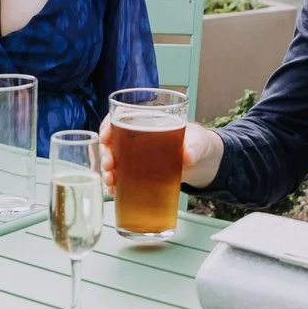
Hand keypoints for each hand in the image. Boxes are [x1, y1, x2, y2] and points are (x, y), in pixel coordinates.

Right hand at [97, 120, 222, 189]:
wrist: (202, 162)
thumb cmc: (197, 143)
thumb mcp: (198, 142)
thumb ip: (194, 147)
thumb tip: (188, 156)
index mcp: (149, 122)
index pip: (121, 117)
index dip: (108, 126)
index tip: (105, 138)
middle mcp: (138, 137)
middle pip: (113, 141)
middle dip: (106, 153)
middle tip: (109, 165)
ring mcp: (138, 156)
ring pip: (114, 160)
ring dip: (108, 170)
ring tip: (111, 181)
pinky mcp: (141, 172)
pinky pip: (123, 176)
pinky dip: (116, 183)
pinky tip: (114, 190)